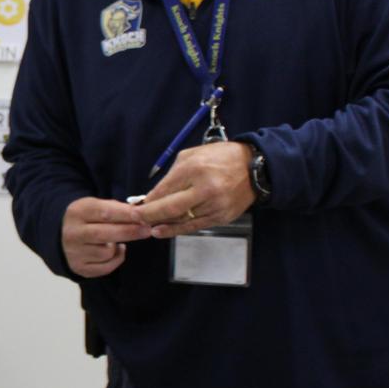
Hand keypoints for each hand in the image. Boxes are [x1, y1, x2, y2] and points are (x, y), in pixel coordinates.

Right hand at [60, 197, 150, 277]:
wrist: (61, 236)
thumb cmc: (87, 219)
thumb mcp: (95, 206)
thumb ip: (116, 209)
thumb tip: (142, 213)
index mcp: (78, 212)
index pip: (105, 213)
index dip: (127, 215)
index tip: (145, 216)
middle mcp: (73, 233)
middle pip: (106, 234)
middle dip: (130, 232)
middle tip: (148, 230)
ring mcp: (74, 252)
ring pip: (107, 253)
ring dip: (118, 247)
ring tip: (116, 240)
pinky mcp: (79, 268)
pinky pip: (106, 267)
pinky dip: (115, 259)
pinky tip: (113, 251)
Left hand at [137, 141, 256, 238]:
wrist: (254, 168)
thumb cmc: (219, 158)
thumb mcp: (191, 156)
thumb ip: (171, 175)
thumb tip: (153, 195)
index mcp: (195, 169)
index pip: (164, 189)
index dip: (148, 200)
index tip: (136, 205)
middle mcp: (205, 188)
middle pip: (170, 208)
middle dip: (149, 215)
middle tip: (135, 218)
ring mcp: (215, 205)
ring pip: (182, 220)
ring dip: (161, 224)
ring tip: (145, 225)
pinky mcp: (222, 217)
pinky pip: (194, 226)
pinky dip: (176, 230)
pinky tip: (161, 231)